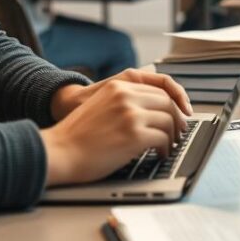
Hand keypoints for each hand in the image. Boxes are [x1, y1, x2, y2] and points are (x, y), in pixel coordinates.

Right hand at [41, 72, 193, 185]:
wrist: (60, 151)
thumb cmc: (77, 136)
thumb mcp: (101, 105)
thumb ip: (123, 102)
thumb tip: (153, 111)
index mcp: (118, 86)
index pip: (158, 88)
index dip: (172, 103)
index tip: (178, 113)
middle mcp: (126, 96)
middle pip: (167, 103)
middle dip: (176, 119)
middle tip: (179, 132)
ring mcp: (131, 115)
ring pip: (168, 120)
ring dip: (172, 135)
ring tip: (168, 146)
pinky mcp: (134, 136)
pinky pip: (162, 139)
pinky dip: (165, 148)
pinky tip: (160, 154)